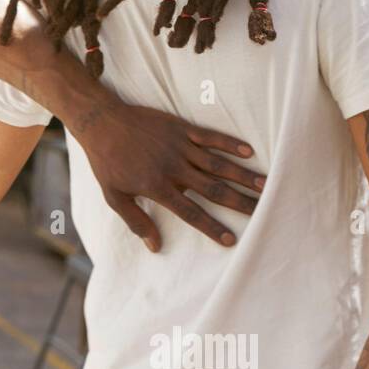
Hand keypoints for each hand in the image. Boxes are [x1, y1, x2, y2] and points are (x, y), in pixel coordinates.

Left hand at [72, 104, 264, 249]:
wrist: (101, 122)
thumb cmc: (106, 161)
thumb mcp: (114, 196)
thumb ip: (136, 221)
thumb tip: (155, 247)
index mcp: (158, 187)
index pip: (191, 212)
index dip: (212, 227)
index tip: (231, 239)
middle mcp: (173, 168)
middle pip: (213, 190)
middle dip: (240, 202)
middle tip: (263, 212)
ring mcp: (179, 147)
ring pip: (218, 164)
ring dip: (243, 175)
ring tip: (266, 185)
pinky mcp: (180, 128)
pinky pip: (210, 136)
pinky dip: (230, 143)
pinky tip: (249, 150)